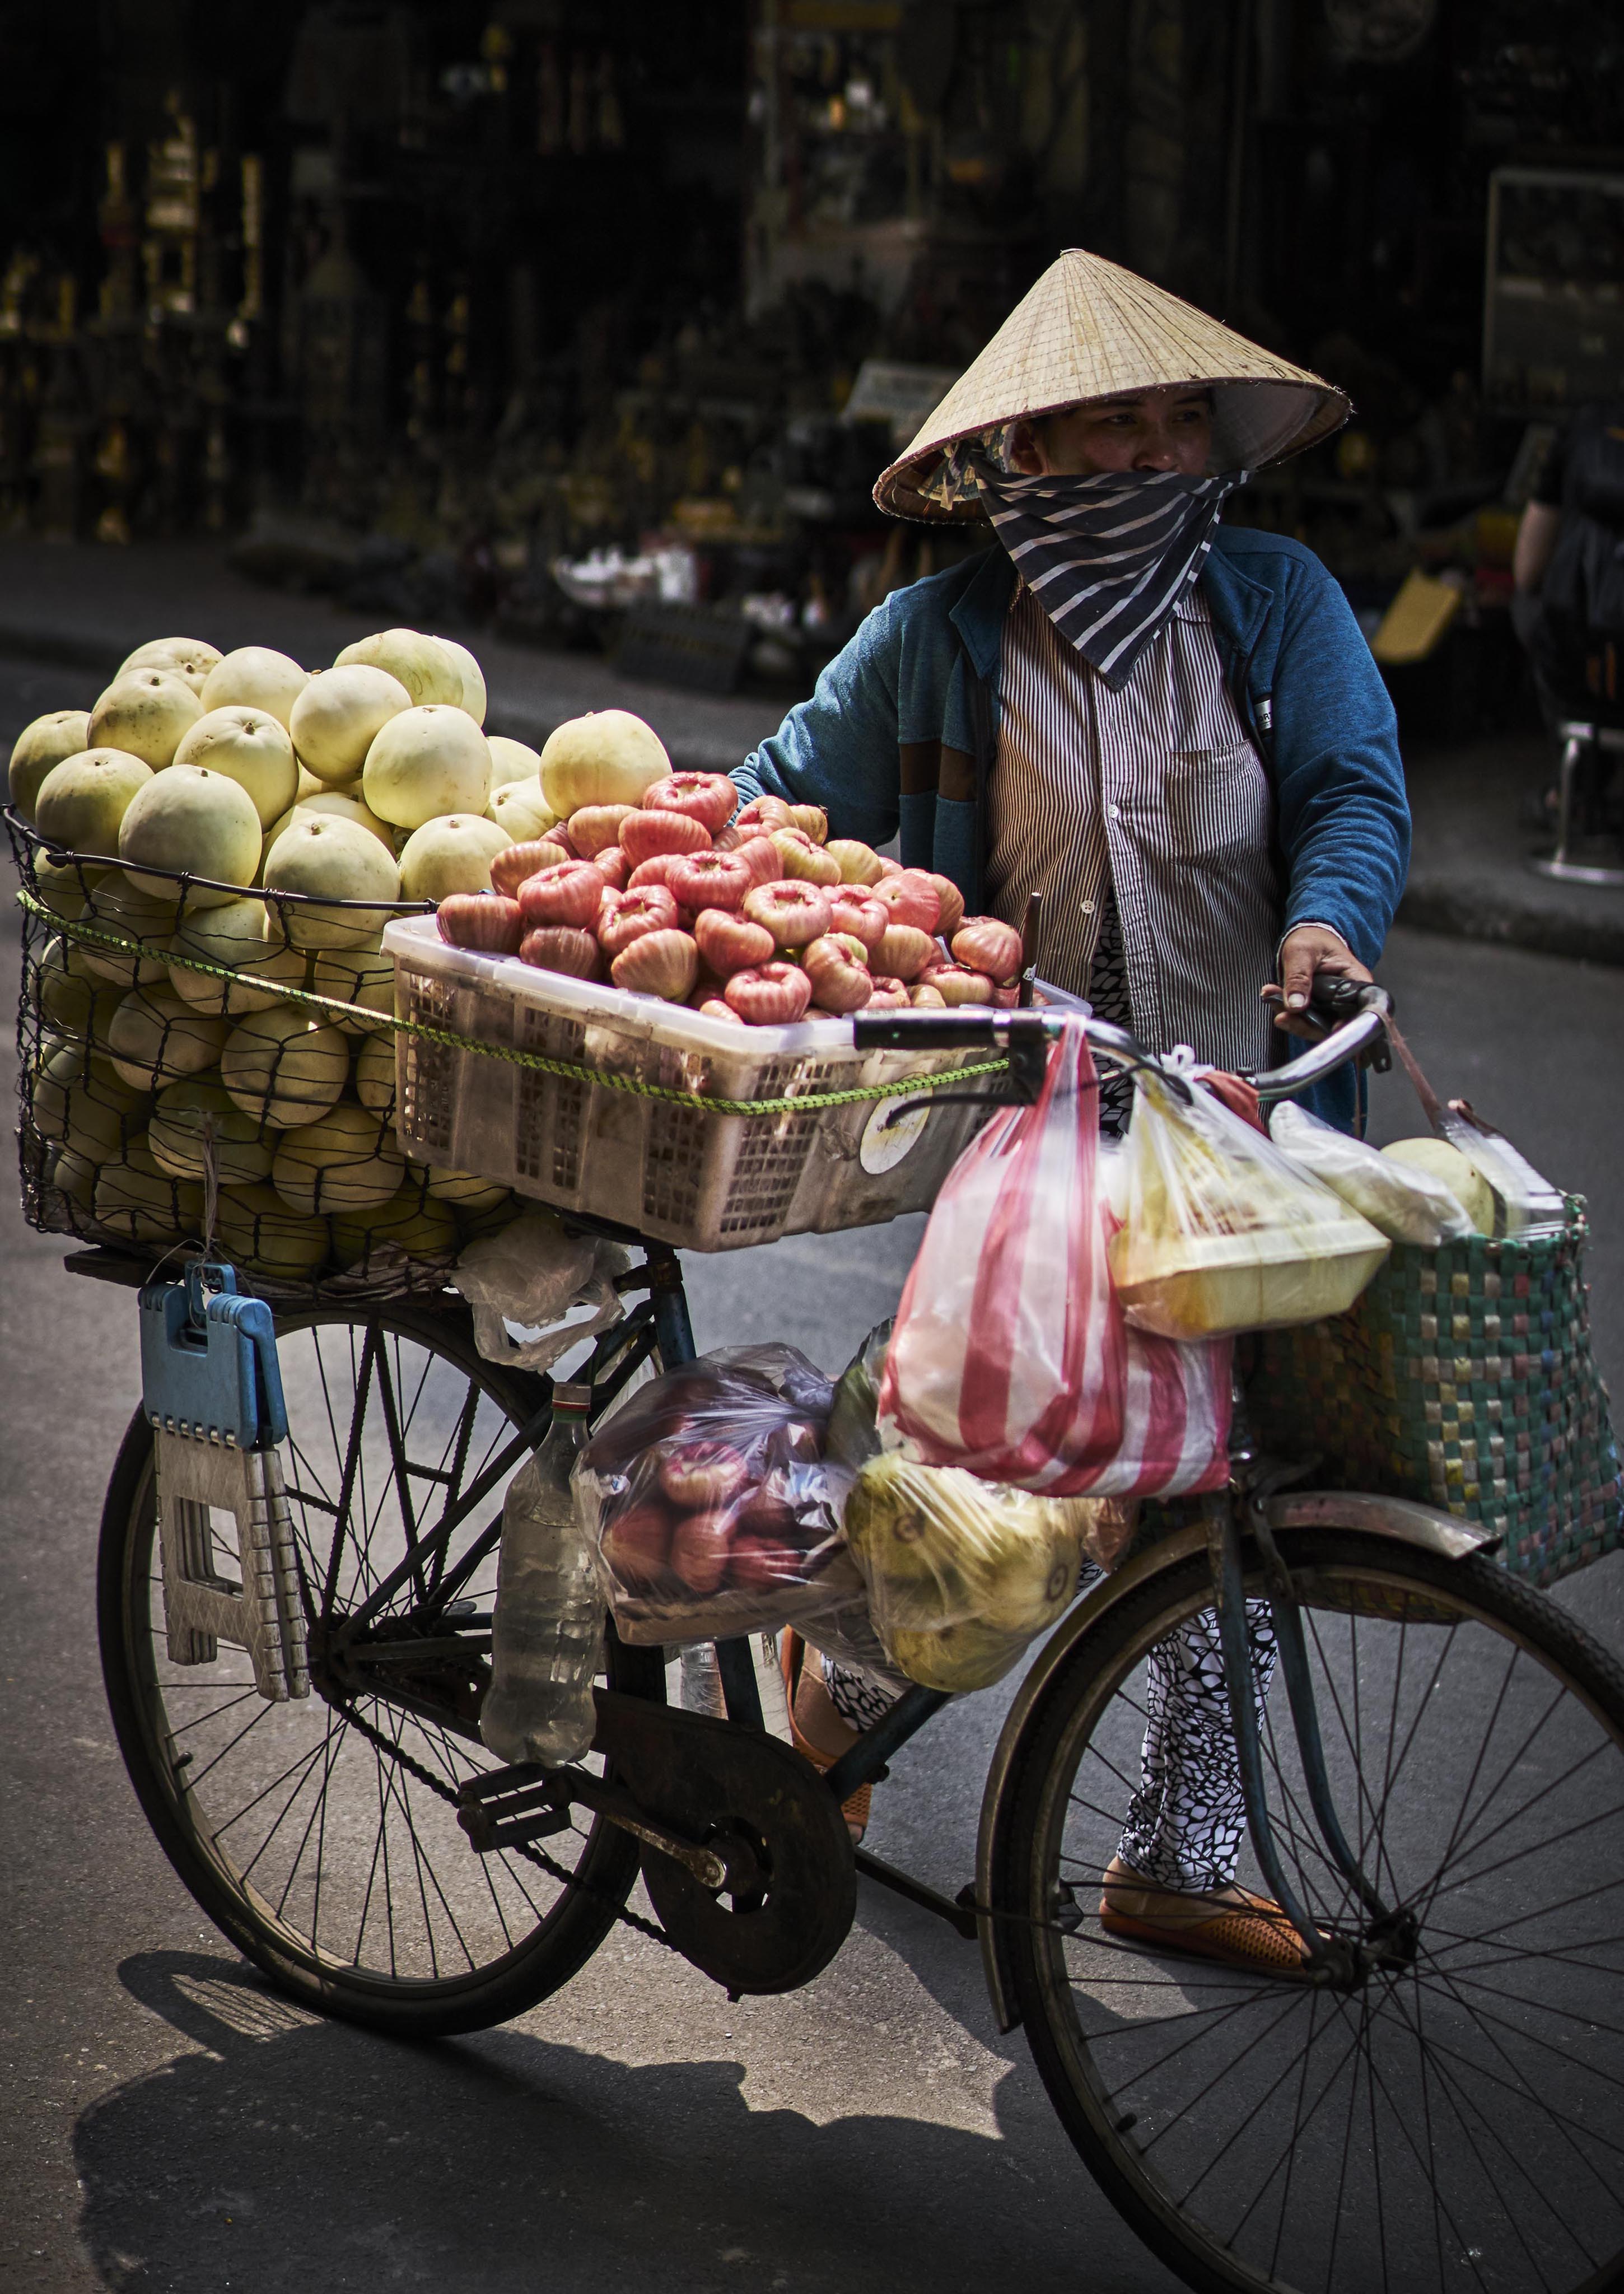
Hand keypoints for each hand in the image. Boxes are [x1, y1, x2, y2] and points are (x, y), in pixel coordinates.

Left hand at [1264, 925, 1372, 1039]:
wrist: (1306, 938)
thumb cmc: (1311, 940)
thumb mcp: (1302, 952)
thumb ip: (1298, 977)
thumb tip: (1296, 1006)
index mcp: (1357, 980)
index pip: (1360, 1010)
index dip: (1348, 1024)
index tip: (1331, 1029)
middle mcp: (1349, 998)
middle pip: (1337, 1025)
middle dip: (1308, 1025)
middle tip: (1282, 1017)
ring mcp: (1333, 1007)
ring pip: (1318, 1026)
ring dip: (1293, 1019)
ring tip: (1271, 997)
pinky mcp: (1319, 1011)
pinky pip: (1305, 1020)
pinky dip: (1288, 1014)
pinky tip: (1271, 997)